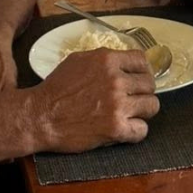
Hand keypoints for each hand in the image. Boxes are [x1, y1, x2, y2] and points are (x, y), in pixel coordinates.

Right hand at [36, 49, 159, 150]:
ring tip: (132, 114)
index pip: (142, 60)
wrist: (41, 116)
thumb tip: (121, 62)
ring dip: (143, 111)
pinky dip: (136, 132)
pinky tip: (126, 130)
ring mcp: (117, 105)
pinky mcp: (115, 128)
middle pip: (150, 84)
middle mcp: (116, 80)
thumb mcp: (78, 60)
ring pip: (152, 106)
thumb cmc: (56, 88)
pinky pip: (142, 130)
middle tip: (134, 99)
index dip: (142, 70)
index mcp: (108, 60)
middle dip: (143, 91)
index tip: (139, 78)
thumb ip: (102, 60)